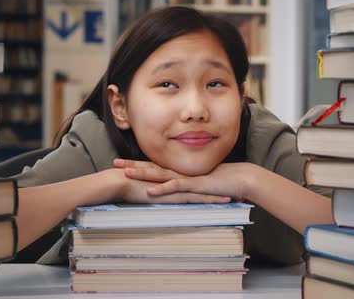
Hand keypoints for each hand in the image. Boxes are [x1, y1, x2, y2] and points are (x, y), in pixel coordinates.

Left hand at [115, 160, 257, 201]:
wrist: (240, 179)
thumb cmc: (222, 182)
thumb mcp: (200, 185)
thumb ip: (188, 187)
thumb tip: (178, 190)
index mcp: (179, 172)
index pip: (155, 167)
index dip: (138, 164)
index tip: (122, 163)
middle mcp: (180, 172)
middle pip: (151, 167)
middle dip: (132, 165)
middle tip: (114, 163)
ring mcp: (186, 177)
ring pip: (159, 174)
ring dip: (141, 173)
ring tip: (124, 172)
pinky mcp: (194, 185)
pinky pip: (175, 187)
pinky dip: (162, 189)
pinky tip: (149, 191)